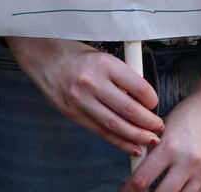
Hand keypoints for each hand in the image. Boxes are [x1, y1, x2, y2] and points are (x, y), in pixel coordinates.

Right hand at [7, 38, 163, 155]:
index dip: (152, 99)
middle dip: (148, 123)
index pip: (138, 87)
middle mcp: (92, 82)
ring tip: (150, 140)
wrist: (41, 56)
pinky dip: (118, 142)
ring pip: (115, 125)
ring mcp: (81, 100)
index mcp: (104, 63)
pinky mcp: (72, 114)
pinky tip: (132, 146)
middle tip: (159, 127)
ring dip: (136, 136)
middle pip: (128, 110)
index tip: (155, 103)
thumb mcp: (101, 56)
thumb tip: (142, 99)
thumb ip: (120, 76)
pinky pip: (100, 131)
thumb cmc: (74, 54)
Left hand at [122, 87, 200, 191]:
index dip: (129, 189)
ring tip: (158, 190)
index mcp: (169, 147)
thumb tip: (138, 167)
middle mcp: (186, 162)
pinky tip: (174, 187)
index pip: (142, 179)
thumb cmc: (190, 112)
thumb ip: (152, 148)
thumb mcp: (165, 126)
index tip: (124, 190)